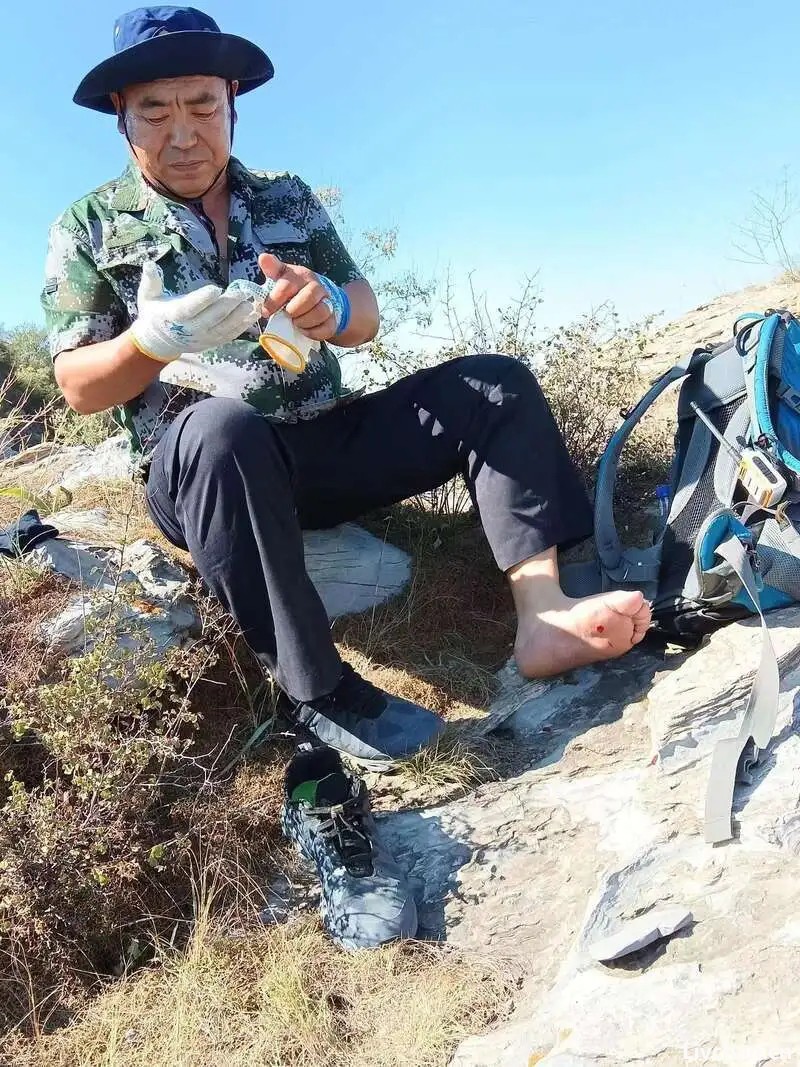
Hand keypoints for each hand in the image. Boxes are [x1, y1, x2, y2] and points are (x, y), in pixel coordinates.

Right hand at [130, 261, 258, 362]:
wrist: (159, 342)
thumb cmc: (154, 313)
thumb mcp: (147, 296)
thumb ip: (150, 281)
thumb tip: (148, 264)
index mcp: (174, 316)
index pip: (190, 308)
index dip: (203, 299)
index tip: (216, 289)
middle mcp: (190, 330)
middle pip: (212, 318)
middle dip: (228, 305)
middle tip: (243, 292)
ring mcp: (203, 338)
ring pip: (224, 328)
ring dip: (240, 317)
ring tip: (253, 303)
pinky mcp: (212, 342)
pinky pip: (229, 335)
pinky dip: (243, 327)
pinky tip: (255, 315)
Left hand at [258, 253, 337, 341]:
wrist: (320, 299)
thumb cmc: (296, 289)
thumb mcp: (283, 276)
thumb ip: (273, 268)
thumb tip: (263, 257)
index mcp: (301, 275)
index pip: (288, 285)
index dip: (275, 300)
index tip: (266, 311)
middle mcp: (317, 287)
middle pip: (308, 298)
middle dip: (293, 310)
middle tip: (285, 315)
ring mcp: (327, 302)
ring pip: (320, 312)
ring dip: (304, 322)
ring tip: (295, 324)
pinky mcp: (332, 319)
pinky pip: (326, 327)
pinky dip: (313, 332)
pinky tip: (304, 331)